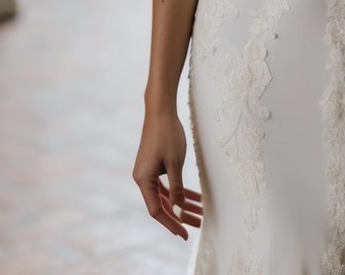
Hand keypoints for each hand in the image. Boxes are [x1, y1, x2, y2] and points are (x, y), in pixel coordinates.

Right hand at [133, 108, 202, 238]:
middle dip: (180, 215)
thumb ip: (176, 187)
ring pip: (167, 195)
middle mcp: (144, 179)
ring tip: (201, 213)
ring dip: (183, 204)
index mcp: (144, 180)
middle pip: (162, 205)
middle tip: (198, 225)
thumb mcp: (175, 162)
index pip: (156, 210)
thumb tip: (178, 208)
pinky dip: (181, 191)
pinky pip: (169, 184)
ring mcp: (149, 172)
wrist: (161, 110)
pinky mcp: (156, 166)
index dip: (171, 223)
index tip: (184, 233)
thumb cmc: (167, 134)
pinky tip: (195, 198)